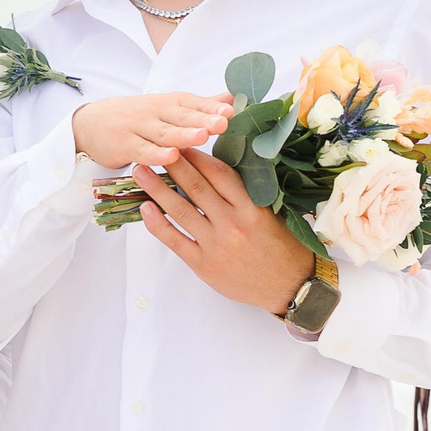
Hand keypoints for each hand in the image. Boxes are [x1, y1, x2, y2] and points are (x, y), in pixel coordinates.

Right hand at [72, 92, 233, 168]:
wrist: (91, 123)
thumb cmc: (137, 117)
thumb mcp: (168, 108)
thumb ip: (200, 106)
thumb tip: (232, 97)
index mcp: (170, 103)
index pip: (194, 103)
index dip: (212, 107)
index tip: (232, 111)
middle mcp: (155, 112)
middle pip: (182, 116)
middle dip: (203, 119)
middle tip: (223, 122)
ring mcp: (138, 128)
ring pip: (164, 132)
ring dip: (183, 134)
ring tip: (202, 136)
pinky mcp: (124, 145)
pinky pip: (142, 150)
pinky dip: (156, 154)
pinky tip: (170, 157)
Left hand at [129, 151, 316, 314]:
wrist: (290, 287)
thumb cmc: (282, 248)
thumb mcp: (271, 213)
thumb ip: (246, 194)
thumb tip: (217, 170)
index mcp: (252, 207)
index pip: (219, 173)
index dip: (198, 156)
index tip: (182, 142)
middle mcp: (232, 223)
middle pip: (196, 186)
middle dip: (172, 164)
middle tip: (154, 148)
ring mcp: (216, 244)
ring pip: (180, 210)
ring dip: (157, 188)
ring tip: (140, 172)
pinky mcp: (203, 264)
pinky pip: (175, 240)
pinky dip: (157, 224)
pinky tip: (145, 208)